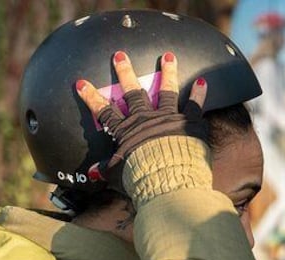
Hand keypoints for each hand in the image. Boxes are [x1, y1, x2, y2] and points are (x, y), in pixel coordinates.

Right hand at [75, 50, 207, 184]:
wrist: (166, 178)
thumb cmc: (140, 178)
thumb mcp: (117, 175)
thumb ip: (105, 170)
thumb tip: (91, 173)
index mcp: (126, 131)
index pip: (105, 111)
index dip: (92, 97)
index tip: (82, 83)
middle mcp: (146, 119)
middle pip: (133, 92)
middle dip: (125, 73)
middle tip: (120, 56)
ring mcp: (168, 118)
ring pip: (166, 91)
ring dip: (167, 73)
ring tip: (168, 57)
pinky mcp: (188, 122)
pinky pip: (194, 105)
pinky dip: (199, 94)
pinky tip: (202, 81)